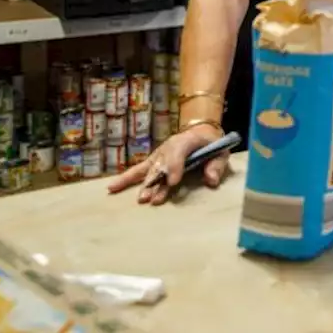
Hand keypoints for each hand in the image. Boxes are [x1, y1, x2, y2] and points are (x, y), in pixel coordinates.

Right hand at [107, 123, 229, 204]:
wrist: (201, 133)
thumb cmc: (212, 145)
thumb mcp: (221, 152)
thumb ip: (217, 166)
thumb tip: (211, 180)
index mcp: (188, 140)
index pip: (178, 152)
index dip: (175, 167)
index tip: (173, 183)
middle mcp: (169, 147)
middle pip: (161, 164)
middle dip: (157, 181)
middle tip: (153, 198)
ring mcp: (159, 154)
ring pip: (149, 170)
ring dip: (145, 185)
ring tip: (141, 199)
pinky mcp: (153, 162)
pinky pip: (138, 170)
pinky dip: (125, 179)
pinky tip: (111, 188)